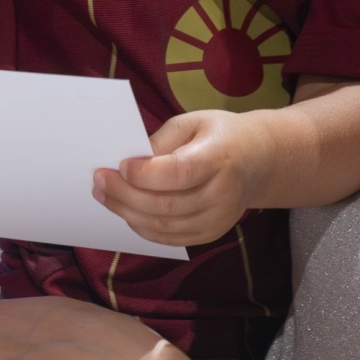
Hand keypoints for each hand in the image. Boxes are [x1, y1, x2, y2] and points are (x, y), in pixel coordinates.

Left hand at [94, 110, 273, 247]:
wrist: (260, 160)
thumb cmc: (220, 135)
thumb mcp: (193, 121)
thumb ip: (161, 141)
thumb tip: (127, 162)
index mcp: (220, 157)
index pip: (180, 173)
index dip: (146, 174)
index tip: (119, 166)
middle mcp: (224, 193)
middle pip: (167, 204)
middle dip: (125, 194)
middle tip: (99, 181)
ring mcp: (221, 218)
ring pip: (165, 226)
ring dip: (127, 212)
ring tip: (104, 196)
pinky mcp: (213, 233)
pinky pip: (171, 238)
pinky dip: (143, 227)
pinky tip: (125, 212)